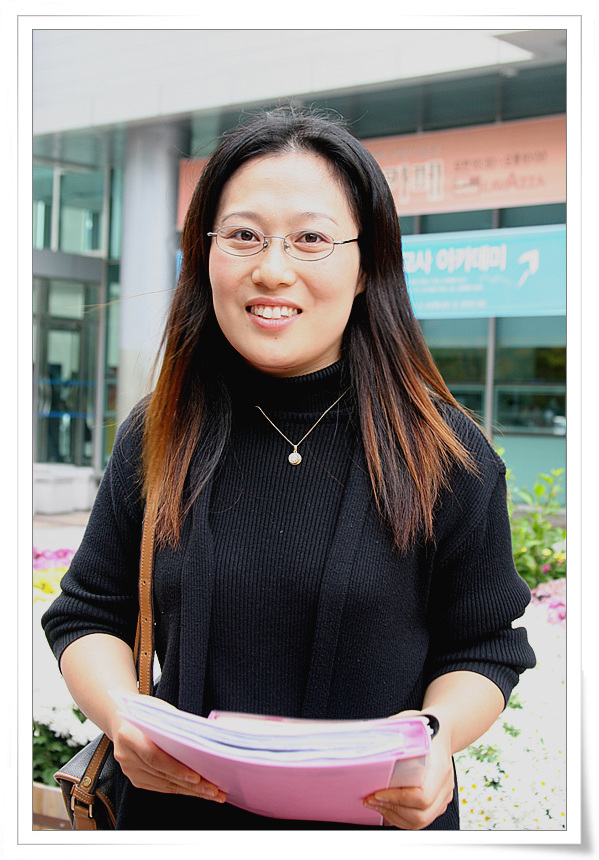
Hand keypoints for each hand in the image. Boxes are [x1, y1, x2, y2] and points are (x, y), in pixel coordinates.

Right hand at [111, 697, 225, 801]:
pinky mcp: (135, 778)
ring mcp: (129, 770)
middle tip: (214, 791)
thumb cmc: (146, 711)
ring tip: (212, 794)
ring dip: (190, 791)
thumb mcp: (159, 711)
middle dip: (190, 785)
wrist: (122, 718)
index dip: (176, 769)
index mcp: (129, 736)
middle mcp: (126, 756)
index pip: (155, 757)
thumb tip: (204, 741)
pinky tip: (197, 791)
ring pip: (164, 785)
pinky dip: (180, 789)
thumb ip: (176, 726)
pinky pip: (160, 787)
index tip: (197, 778)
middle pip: (162, 775)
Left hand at [363, 710, 452, 828]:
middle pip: (421, 814)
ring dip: (394, 816)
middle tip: (370, 800)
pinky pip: (420, 820)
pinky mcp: (438, 802)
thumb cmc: (424, 726)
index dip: (398, 798)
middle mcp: (444, 785)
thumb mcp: (408, 724)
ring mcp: (443, 795)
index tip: (378, 792)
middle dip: (392, 810)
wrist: (442, 729)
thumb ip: (390, 735)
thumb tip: (364, 742)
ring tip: (374, 804)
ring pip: (420, 821)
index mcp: (439, 766)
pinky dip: (401, 818)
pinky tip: (386, 808)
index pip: (422, 796)